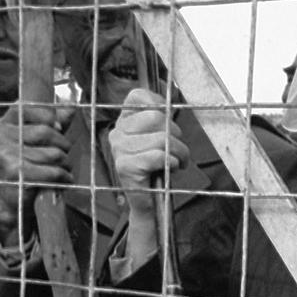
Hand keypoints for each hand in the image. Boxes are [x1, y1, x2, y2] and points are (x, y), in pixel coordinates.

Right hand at [0, 103, 72, 241]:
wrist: (13, 198)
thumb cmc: (29, 165)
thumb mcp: (39, 141)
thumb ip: (53, 123)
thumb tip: (71, 107)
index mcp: (6, 122)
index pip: (37, 111)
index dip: (54, 121)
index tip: (58, 130)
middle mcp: (1, 135)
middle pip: (48, 132)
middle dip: (63, 147)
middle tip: (62, 158)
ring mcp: (6, 154)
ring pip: (54, 154)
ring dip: (65, 165)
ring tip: (60, 171)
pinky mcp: (15, 172)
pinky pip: (53, 171)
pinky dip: (63, 178)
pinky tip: (61, 181)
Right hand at [110, 88, 188, 216]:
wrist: (150, 201)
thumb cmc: (158, 167)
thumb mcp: (160, 138)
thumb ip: (162, 119)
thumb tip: (170, 96)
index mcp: (125, 121)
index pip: (138, 96)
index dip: (159, 102)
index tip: (168, 122)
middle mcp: (118, 132)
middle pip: (156, 117)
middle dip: (176, 135)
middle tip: (178, 150)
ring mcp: (119, 149)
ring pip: (161, 138)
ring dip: (179, 153)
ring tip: (177, 162)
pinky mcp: (125, 167)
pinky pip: (158, 156)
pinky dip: (171, 162)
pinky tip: (170, 169)